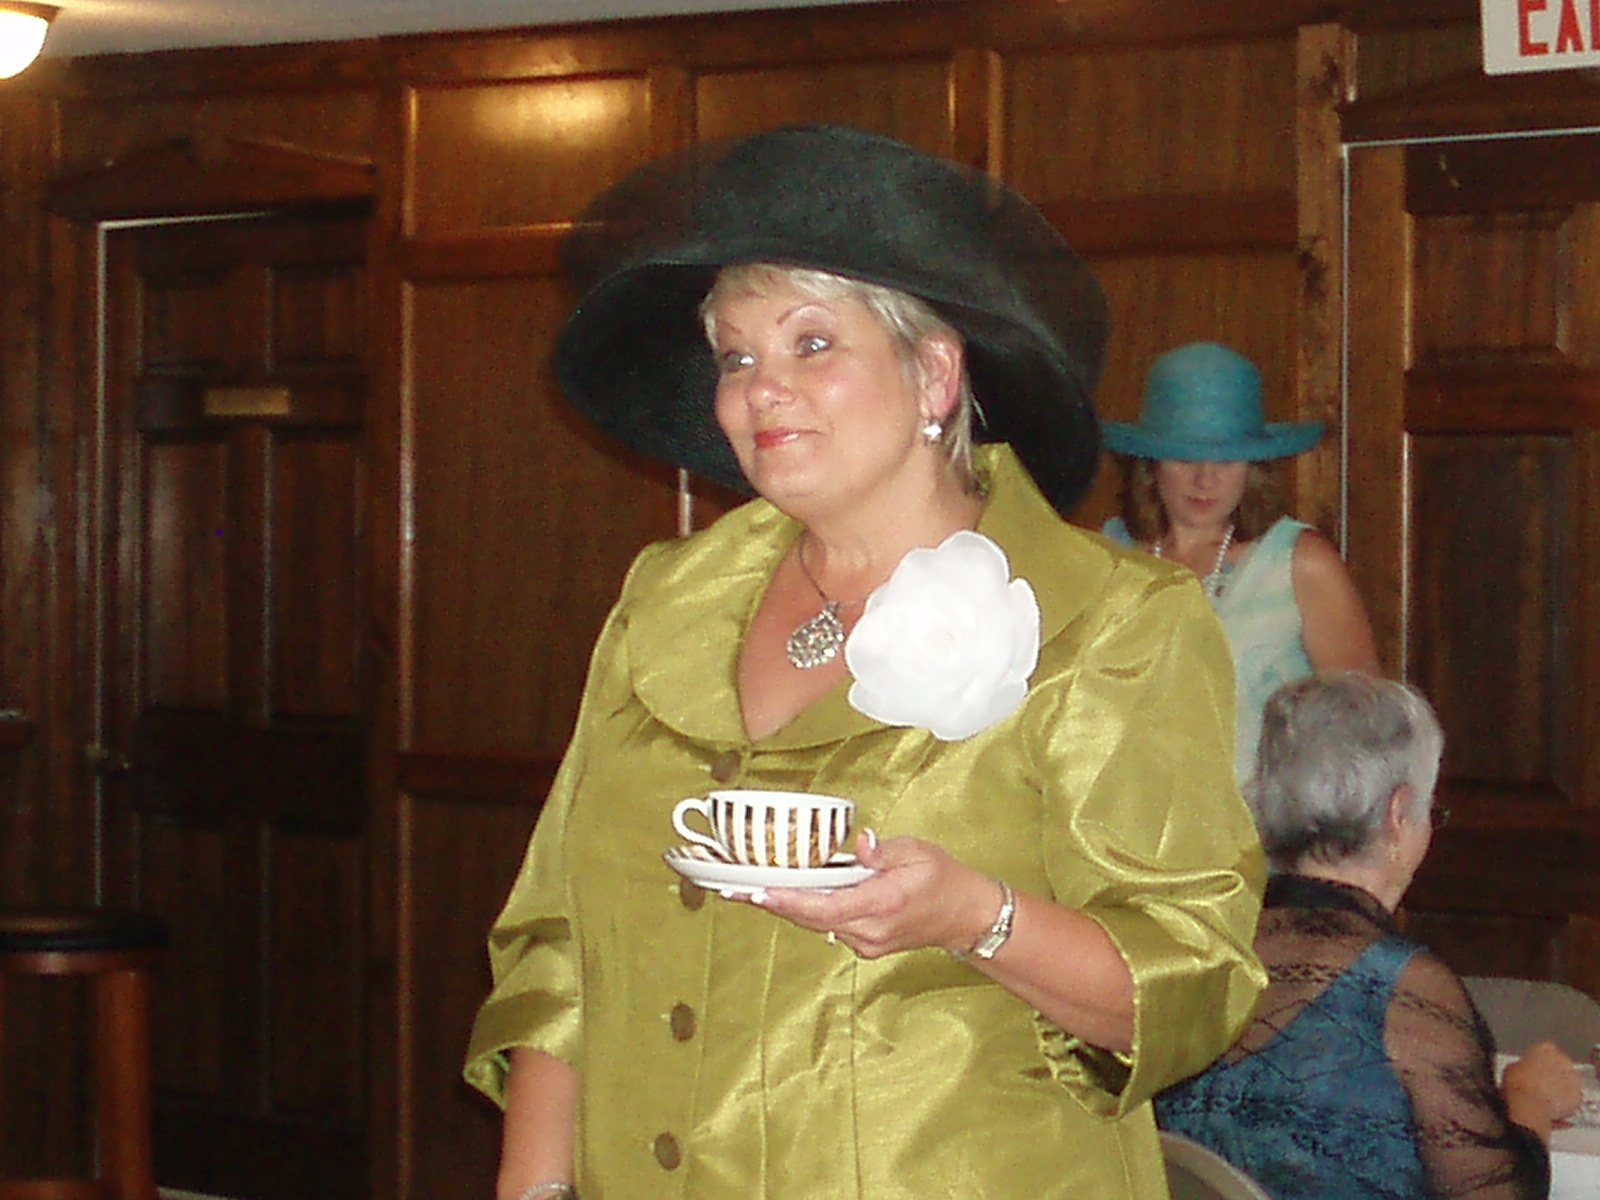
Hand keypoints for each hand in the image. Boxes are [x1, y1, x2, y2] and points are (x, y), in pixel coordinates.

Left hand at [745, 828, 999, 958]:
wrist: (965, 916)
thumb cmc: (942, 877)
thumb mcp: (917, 851)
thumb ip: (882, 851)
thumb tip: (858, 843)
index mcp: (883, 903)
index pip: (826, 906)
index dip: (789, 901)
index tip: (758, 891)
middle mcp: (870, 930)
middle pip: (811, 918)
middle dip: (773, 903)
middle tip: (734, 888)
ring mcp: (867, 942)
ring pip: (817, 924)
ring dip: (786, 907)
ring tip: (749, 889)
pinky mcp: (865, 945)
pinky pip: (828, 926)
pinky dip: (807, 910)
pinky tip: (786, 896)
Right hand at [1501, 1040, 1582, 1139]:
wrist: (1529, 1105)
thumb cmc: (1517, 1085)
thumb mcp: (1510, 1069)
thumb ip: (1520, 1065)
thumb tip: (1520, 1070)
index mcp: (1545, 1048)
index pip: (1545, 1050)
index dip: (1537, 1060)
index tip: (1532, 1068)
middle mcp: (1562, 1059)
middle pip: (1559, 1064)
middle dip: (1551, 1073)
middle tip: (1538, 1083)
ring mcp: (1573, 1078)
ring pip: (1567, 1081)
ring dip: (1558, 1087)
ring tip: (1543, 1097)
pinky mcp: (1577, 1096)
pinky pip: (1571, 1098)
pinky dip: (1564, 1102)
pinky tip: (1551, 1106)